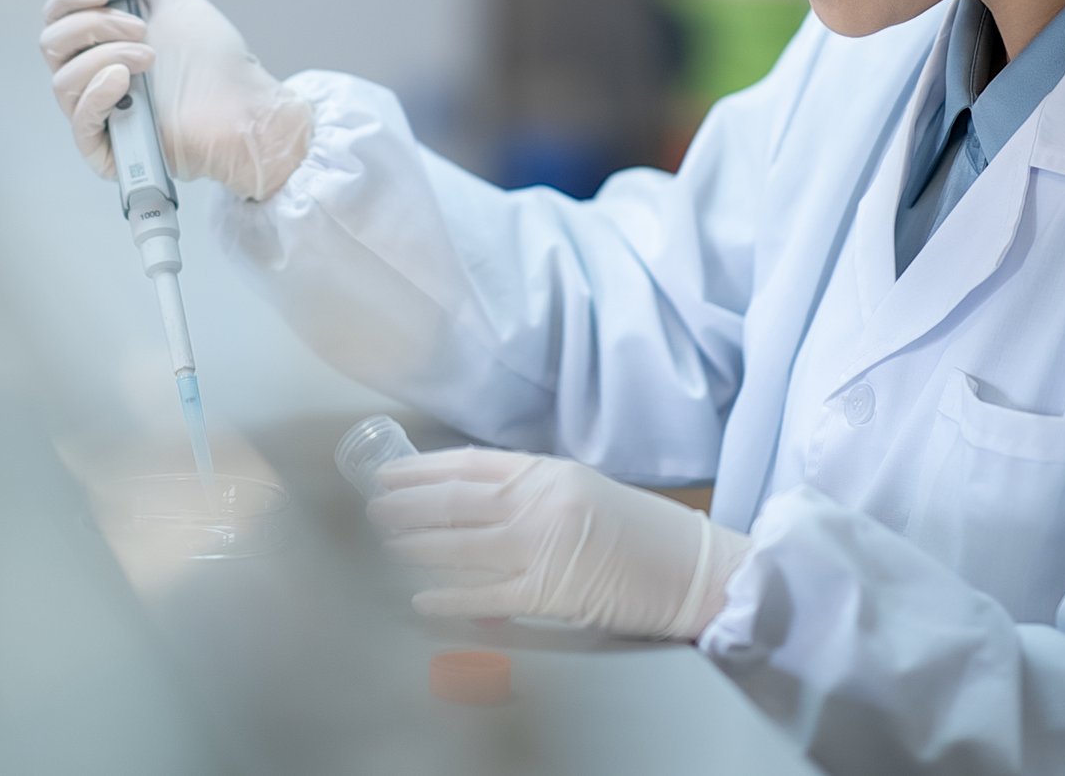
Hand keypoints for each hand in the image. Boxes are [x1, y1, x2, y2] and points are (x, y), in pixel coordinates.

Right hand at [37, 0, 313, 201]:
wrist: (246, 108)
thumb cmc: (217, 60)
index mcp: (102, 44)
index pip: (57, 17)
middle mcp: (93, 78)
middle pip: (51, 42)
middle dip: (92, 26)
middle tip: (140, 29)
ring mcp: (98, 115)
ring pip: (62, 79)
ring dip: (106, 57)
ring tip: (149, 59)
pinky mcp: (106, 151)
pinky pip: (77, 121)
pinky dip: (95, 94)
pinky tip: (123, 81)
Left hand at [367, 447, 750, 639]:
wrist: (691, 568)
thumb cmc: (640, 530)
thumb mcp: (581, 489)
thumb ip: (529, 491)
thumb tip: (469, 502)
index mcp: (547, 472)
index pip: (467, 465)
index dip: (420, 469)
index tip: (388, 472)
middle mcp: (539, 503)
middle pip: (454, 502)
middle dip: (406, 506)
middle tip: (373, 509)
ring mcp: (543, 547)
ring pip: (460, 546)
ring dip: (415, 546)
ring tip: (386, 545)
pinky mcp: (550, 594)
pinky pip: (485, 596)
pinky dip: (448, 598)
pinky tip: (421, 598)